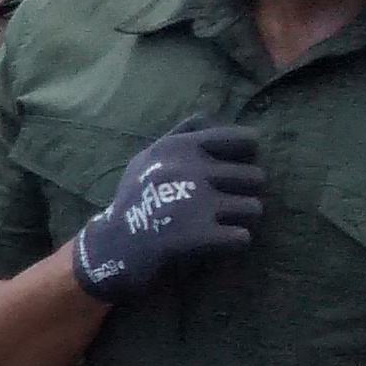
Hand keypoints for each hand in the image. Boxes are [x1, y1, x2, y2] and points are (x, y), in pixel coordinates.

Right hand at [67, 112, 263, 299]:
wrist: (108, 250)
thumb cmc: (137, 200)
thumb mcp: (149, 157)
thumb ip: (184, 134)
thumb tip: (219, 115)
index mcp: (179, 147)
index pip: (246, 140)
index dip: (245, 158)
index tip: (228, 173)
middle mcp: (188, 169)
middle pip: (256, 178)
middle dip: (242, 194)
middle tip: (220, 206)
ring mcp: (194, 203)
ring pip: (254, 209)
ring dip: (239, 221)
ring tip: (217, 226)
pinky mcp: (198, 236)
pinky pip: (242, 237)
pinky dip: (231, 245)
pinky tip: (211, 245)